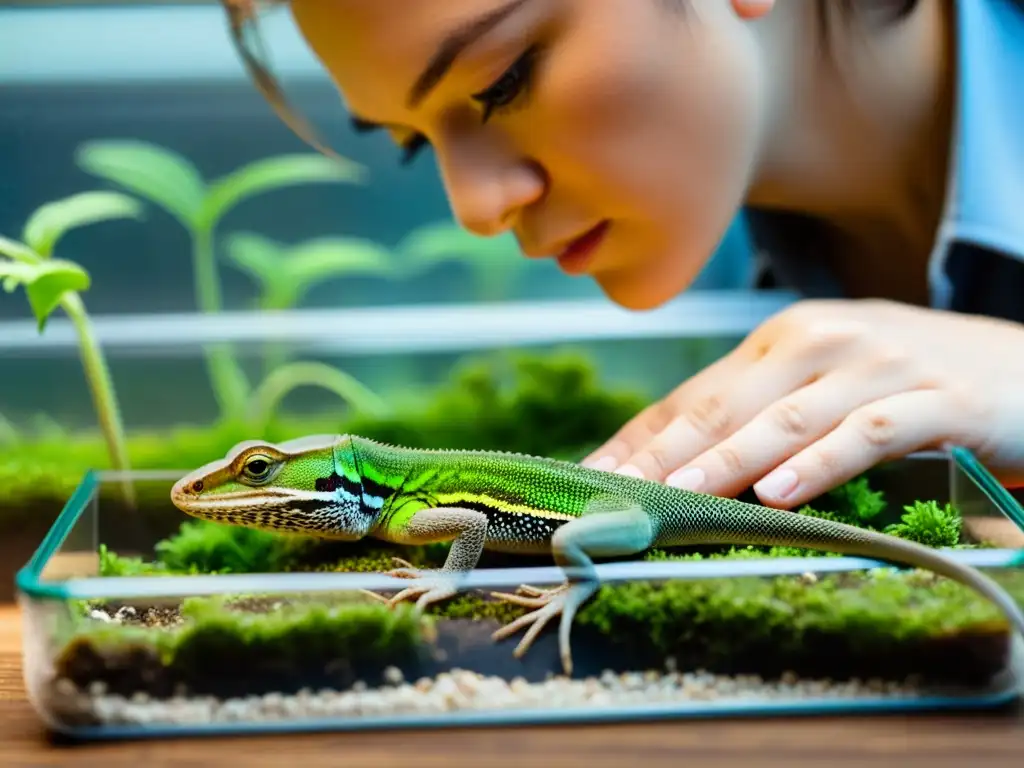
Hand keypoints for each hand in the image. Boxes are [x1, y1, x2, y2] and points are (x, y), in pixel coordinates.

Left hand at [582, 299, 1023, 507]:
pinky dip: (819, 464)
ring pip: (786, 418)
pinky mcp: (937, 399)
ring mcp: (880, 366)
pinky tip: (779, 494)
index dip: (640, 439)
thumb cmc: (913, 383)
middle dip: (663, 454)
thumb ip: (761, 414)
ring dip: (727, 460)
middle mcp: (822, 341)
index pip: (695, 393)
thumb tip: (681, 465)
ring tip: (677, 495)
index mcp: (784, 338)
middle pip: (726, 404)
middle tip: (614, 495)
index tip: (592, 479)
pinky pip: (866, 433)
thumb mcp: (828, 384)